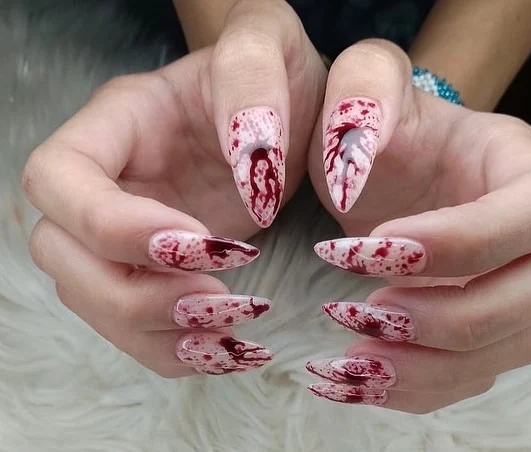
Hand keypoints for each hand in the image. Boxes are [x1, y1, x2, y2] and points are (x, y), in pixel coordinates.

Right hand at [21, 0, 325, 377]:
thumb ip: (252, 86)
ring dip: (156, 333)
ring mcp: (126, 229)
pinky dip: (175, 349)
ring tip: (230, 333)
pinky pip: (138, 323)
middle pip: (63, 255)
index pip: (59, 179)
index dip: (111, 226)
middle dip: (132, 294)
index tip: (197, 244)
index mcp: (117, 122)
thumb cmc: (274, 70)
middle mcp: (108, 179)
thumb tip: (252, 177)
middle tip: (217, 299)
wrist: (288, 105)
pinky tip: (227, 348)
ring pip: (96, 302)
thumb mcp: (269, 48)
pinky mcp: (155, 266)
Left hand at [306, 40, 530, 411]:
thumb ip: (361, 95)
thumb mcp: (362, 83)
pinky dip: (418, 388)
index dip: (468, 240)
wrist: (378, 165)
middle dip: (457, 314)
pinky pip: (473, 374)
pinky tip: (358, 379)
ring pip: (515, 346)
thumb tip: (351, 174)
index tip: (376, 249)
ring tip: (353, 358)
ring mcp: (515, 283)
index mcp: (520, 162)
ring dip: (435, 366)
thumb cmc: (377, 124)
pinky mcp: (483, 325)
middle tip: (367, 311)